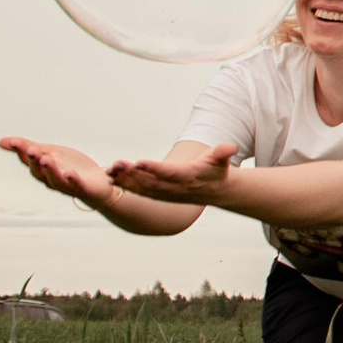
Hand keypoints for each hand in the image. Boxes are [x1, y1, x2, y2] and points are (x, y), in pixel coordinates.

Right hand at [0, 136, 116, 208]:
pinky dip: (73, 179)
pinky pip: (77, 185)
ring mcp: (67, 185)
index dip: (22, 151)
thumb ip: (28, 148)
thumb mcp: (49, 153)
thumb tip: (0, 142)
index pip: (29, 160)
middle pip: (40, 171)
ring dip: (50, 170)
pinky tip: (71, 173)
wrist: (96, 184)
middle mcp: (51, 179)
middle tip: (31, 149)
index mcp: (42, 169)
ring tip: (47, 159)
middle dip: (34, 160)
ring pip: (56, 179)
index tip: (15, 142)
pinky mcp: (83, 188)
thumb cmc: (69, 167)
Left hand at [104, 142, 239, 204]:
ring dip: (126, 181)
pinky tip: (113, 178)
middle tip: (117, 165)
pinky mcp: (159, 195)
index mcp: (189, 178)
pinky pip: (140, 191)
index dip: (154, 169)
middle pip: (151, 182)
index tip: (140, 163)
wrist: (216, 191)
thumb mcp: (221, 160)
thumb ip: (223, 153)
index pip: (169, 174)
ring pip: (143, 189)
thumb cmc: (216, 170)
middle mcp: (175, 188)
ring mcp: (166, 194)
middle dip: (133, 175)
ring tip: (110, 171)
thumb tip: (231, 147)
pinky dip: (126, 185)